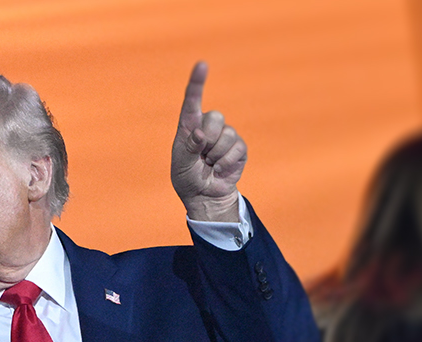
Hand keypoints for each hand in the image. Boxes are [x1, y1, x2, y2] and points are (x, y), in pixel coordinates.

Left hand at [171, 61, 245, 221]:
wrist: (204, 195)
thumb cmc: (187, 177)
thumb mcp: (182, 165)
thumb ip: (189, 148)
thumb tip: (200, 133)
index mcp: (189, 126)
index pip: (192, 101)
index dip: (197, 83)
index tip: (202, 65)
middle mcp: (208, 126)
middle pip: (215, 117)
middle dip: (209, 139)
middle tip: (201, 156)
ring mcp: (225, 135)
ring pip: (227, 134)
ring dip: (216, 156)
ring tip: (209, 164)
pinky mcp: (239, 147)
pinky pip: (236, 149)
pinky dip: (226, 163)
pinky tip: (219, 169)